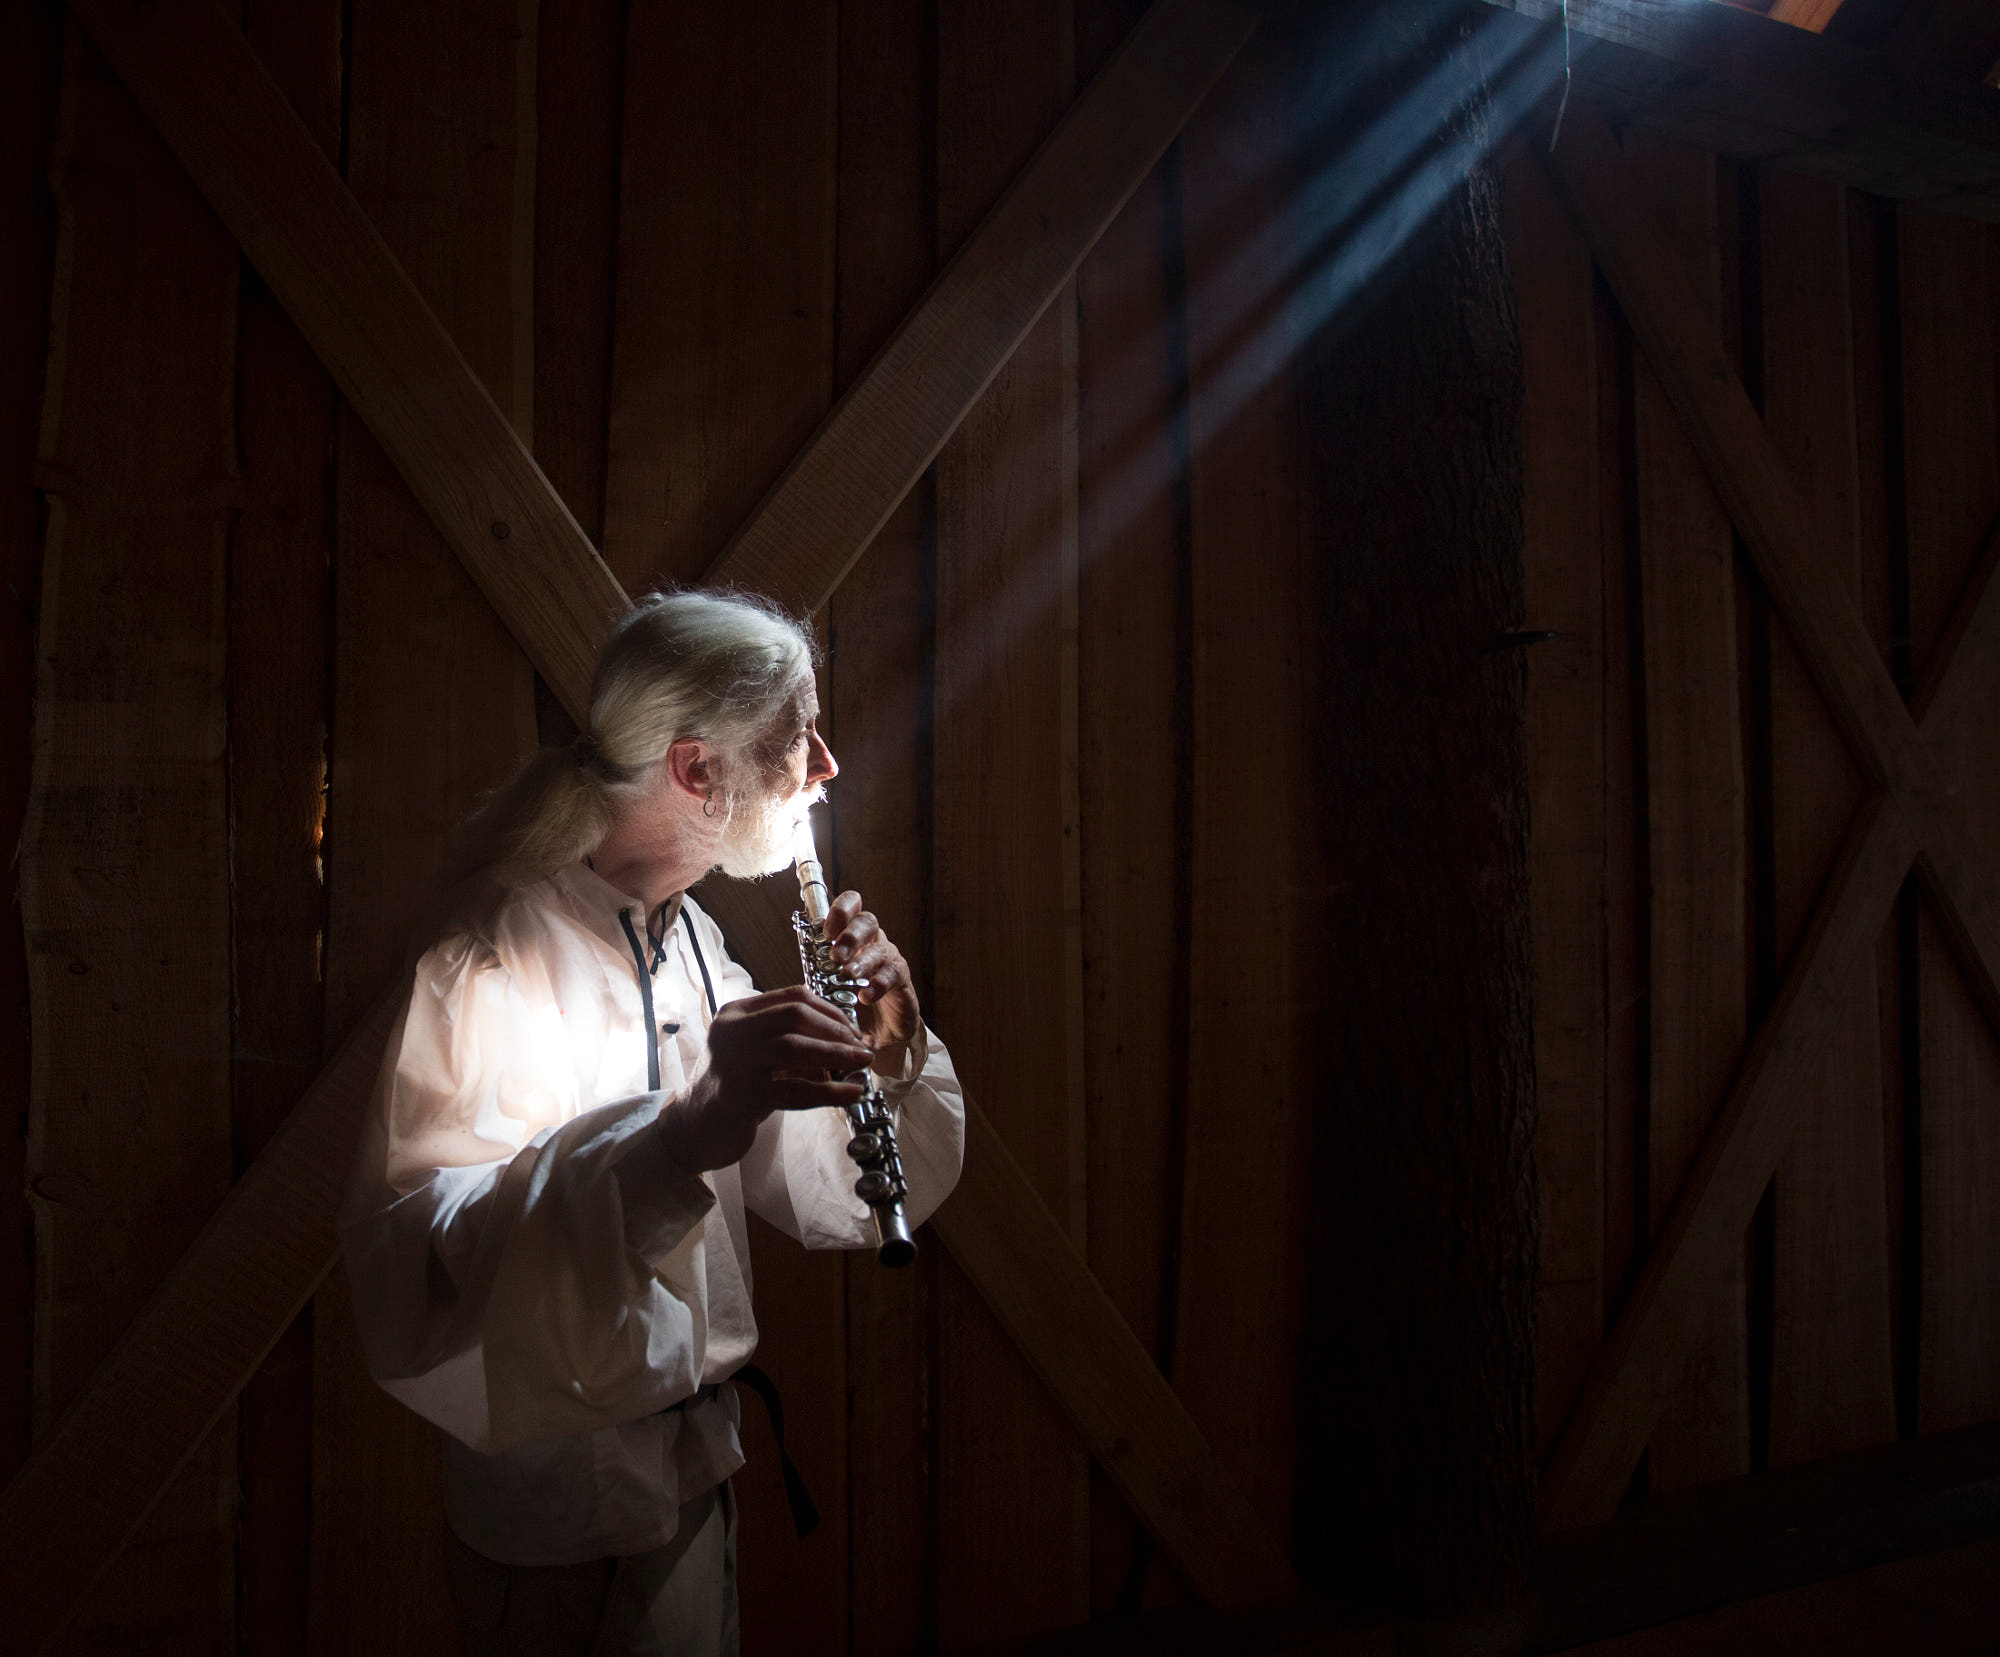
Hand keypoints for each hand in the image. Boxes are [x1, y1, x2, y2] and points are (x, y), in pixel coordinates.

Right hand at [657, 987, 870, 1172]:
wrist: (693, 1129)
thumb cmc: (735, 1088)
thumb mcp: (760, 1055)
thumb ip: (791, 1041)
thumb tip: (848, 1042)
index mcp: (736, 1013)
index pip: (793, 997)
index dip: (831, 1011)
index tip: (853, 1031)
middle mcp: (731, 1031)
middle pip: (794, 1016)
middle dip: (836, 1031)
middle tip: (862, 1049)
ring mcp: (733, 1061)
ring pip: (794, 1048)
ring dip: (836, 1056)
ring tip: (862, 1066)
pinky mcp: (740, 1095)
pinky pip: (794, 1090)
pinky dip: (828, 1092)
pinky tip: (850, 1094)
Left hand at [822, 890, 921, 1070]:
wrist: (876, 1033)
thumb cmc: (849, 1002)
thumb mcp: (825, 987)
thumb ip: (813, 977)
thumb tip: (790, 978)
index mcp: (850, 936)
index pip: (850, 906)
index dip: (840, 910)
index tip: (826, 930)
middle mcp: (871, 942)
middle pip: (867, 921)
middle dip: (850, 935)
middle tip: (836, 955)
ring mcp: (888, 959)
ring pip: (880, 948)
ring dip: (862, 961)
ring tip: (848, 975)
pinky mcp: (901, 980)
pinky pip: (894, 973)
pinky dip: (879, 983)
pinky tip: (866, 996)